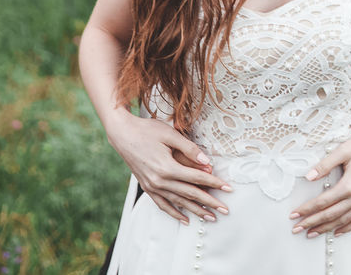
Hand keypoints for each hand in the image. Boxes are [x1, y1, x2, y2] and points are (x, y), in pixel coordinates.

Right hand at [108, 114, 231, 225]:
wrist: (122, 134)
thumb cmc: (147, 130)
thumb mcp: (170, 135)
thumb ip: (190, 149)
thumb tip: (207, 163)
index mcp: (167, 167)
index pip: (196, 178)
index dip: (214, 183)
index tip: (228, 188)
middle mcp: (159, 181)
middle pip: (190, 194)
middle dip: (209, 202)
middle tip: (225, 210)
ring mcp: (152, 186)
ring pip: (178, 202)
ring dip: (195, 211)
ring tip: (210, 217)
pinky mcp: (147, 187)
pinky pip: (162, 204)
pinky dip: (174, 213)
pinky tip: (185, 219)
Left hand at [290, 130, 350, 237]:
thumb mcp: (343, 150)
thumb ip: (325, 165)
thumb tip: (309, 176)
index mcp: (349, 185)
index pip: (322, 202)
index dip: (306, 210)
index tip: (294, 215)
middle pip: (330, 215)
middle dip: (312, 223)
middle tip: (297, 228)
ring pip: (343, 221)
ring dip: (326, 229)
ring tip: (312, 233)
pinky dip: (347, 228)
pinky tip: (338, 231)